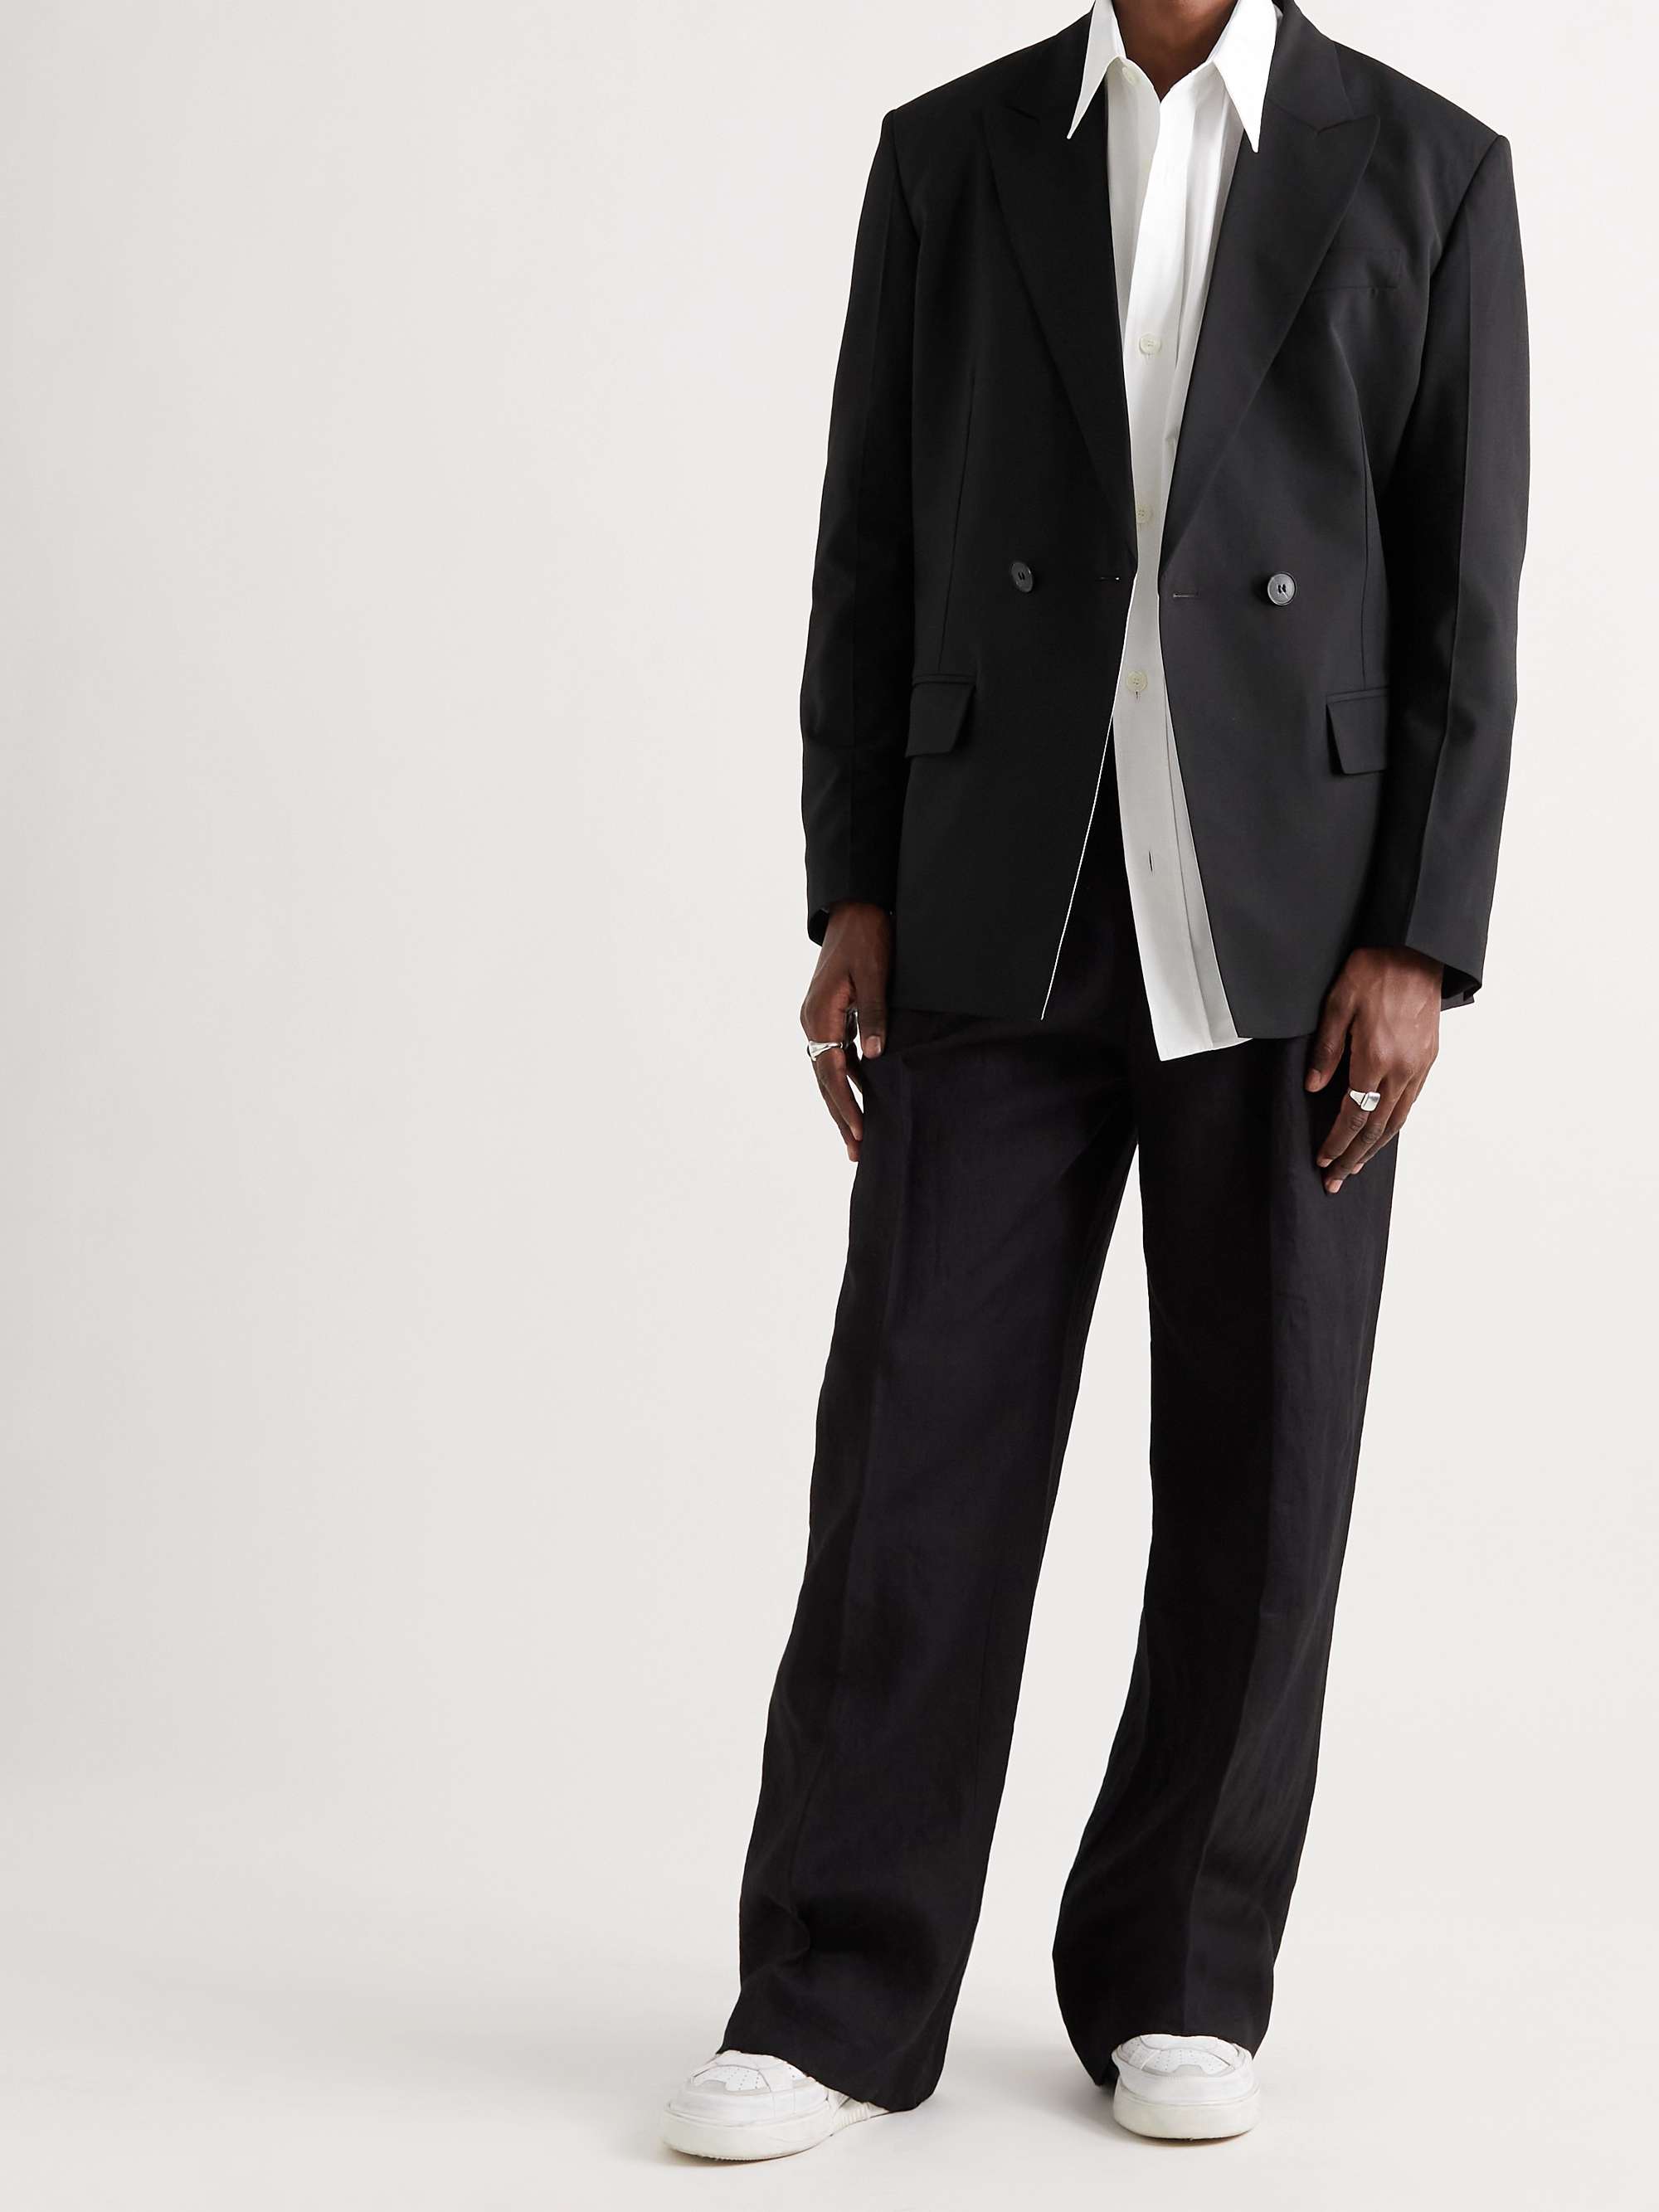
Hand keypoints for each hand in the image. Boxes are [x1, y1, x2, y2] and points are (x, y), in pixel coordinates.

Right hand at [801, 902, 892, 1161]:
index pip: (832, 1074)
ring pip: (828, 1071)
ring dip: (842, 1102)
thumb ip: (876, 1016)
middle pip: (825, 1081)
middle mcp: (812, 1023)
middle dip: (841, 1117)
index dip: (846, 1107)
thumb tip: (876, 1057)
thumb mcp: (875, 977)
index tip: (860, 1134)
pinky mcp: (829, 1015)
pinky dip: (847, 1079)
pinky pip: (835, 1055)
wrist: (853, 909)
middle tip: (856, 1153)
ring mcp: (818, 1020)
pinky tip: (862, 1096)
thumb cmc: (867, 939)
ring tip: (857, 1135)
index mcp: (819, 1017)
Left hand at [1305, 947, 1442, 1192]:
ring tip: (1356, 1166)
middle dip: (1354, 1156)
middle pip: (1377, 1127)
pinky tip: (1382, 1133)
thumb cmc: (1373, 970)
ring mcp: (1419, 1065)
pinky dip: (1394, 1124)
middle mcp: (1402, 1069)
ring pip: (1398, 1119)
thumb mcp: (1337, 1005)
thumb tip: (1314, 1088)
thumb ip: (1326, 1051)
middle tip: (1336, 1179)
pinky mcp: (1428, 1057)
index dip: (1337, 1141)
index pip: (1354, 1115)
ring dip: (1375, 1147)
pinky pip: (1411, 1102)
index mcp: (1375, 1058)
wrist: (1415, 949)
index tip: (1322, 1159)